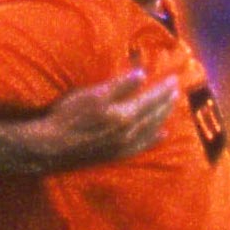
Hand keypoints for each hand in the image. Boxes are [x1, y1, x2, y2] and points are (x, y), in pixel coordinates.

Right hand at [29, 70, 179, 167]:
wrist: (52, 146)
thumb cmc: (69, 116)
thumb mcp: (93, 95)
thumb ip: (120, 86)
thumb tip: (142, 74)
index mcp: (125, 114)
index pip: (150, 99)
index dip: (163, 89)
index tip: (174, 79)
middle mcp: (129, 132)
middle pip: (154, 115)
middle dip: (167, 102)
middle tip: (176, 90)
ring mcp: (124, 146)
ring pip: (151, 130)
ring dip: (163, 117)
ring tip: (171, 107)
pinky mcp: (116, 155)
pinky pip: (142, 146)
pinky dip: (154, 139)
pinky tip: (161, 134)